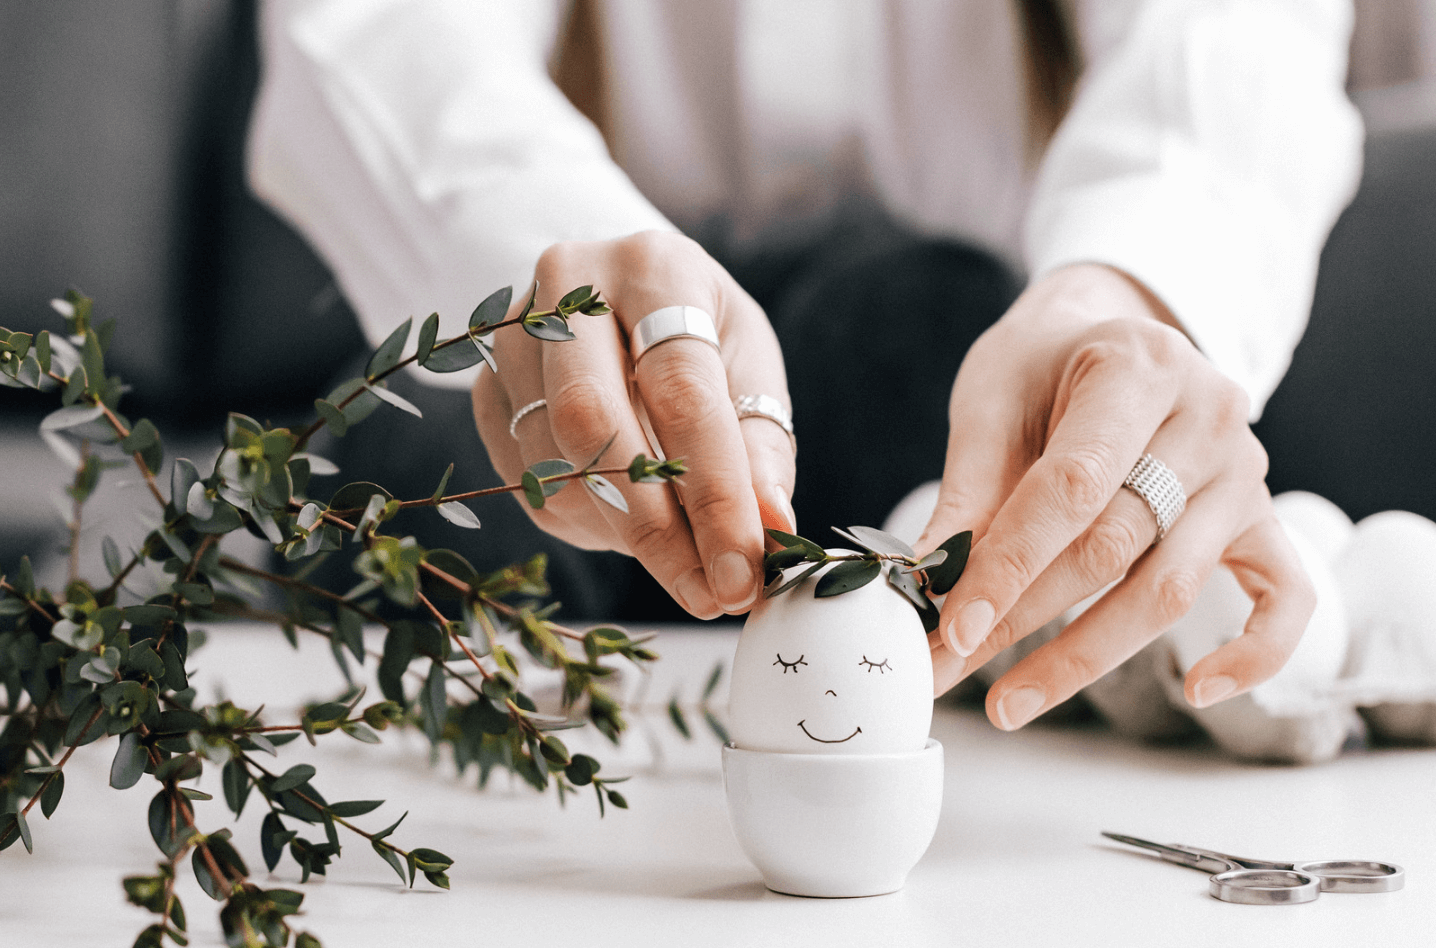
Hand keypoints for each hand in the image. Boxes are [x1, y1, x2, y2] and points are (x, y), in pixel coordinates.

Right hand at [472, 231, 796, 617]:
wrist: (620, 297)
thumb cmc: (699, 335)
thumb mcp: (748, 367)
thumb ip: (760, 447)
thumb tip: (768, 527)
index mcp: (653, 269)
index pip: (680, 392)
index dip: (714, 494)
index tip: (744, 572)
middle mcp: (568, 289)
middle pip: (593, 427)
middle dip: (658, 531)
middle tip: (710, 596)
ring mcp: (510, 339)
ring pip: (557, 469)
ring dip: (627, 535)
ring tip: (683, 547)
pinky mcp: (483, 390)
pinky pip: (530, 488)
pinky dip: (590, 523)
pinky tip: (628, 513)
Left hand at [917, 264, 1314, 728]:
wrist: (1105, 333)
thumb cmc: (1041, 367)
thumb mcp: (989, 403)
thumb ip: (965, 495)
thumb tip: (924, 586)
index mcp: (1137, 366)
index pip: (1071, 488)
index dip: (1008, 565)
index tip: (953, 627)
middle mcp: (1207, 415)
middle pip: (1114, 545)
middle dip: (1023, 617)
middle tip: (950, 666)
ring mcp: (1245, 471)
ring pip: (1170, 587)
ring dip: (1083, 656)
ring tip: (1006, 699)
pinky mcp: (1263, 518)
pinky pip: (1286, 599)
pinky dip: (1253, 654)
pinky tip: (1198, 691)